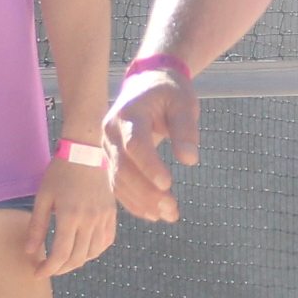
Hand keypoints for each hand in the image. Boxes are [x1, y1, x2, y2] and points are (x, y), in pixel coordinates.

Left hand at [25, 149, 117, 275]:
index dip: (49, 268)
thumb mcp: (43, 197)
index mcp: (70, 216)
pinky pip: (106, 241)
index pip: (61, 254)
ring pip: (93, 252)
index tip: (38, 273)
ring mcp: (103, 217)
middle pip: (77, 257)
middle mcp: (90, 220)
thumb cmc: (59, 173)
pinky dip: (95, 251)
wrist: (85, 152)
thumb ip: (37, 226)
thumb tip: (29, 251)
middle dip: (61, 268)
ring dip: (78, 262)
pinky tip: (84, 251)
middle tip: (48, 269)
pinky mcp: (111, 213)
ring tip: (64, 261)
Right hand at [106, 72, 198, 223]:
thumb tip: (189, 159)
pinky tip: (153, 214)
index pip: (135, 143)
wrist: (146, 83)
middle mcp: (111, 132)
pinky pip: (117, 184)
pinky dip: (133, 202)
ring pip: (118, 181)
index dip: (149, 165)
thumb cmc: (168, 92)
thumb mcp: (183, 102)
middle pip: (124, 168)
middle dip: (147, 192)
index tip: (168, 184)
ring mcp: (108, 147)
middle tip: (172, 209)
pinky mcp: (111, 159)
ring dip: (142, 202)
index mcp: (129, 114)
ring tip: (169, 215)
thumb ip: (186, 129)